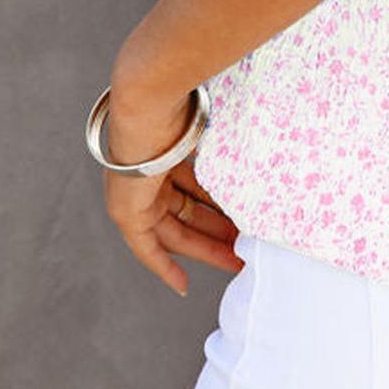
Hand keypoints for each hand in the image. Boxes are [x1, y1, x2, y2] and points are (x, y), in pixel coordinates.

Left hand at [100, 88, 246, 295]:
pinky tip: (182, 284)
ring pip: (175, 230)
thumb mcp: (211, 138)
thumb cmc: (184, 108)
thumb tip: (262, 169)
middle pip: (188, 213)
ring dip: (204, 247)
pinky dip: (164, 266)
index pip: (193, 187)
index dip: (214, 206)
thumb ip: (227, 157)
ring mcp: (135, 194)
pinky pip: (146, 247)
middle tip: (245, 247)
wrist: (152, 104)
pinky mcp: (126, 212)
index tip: (235, 223)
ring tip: (236, 260)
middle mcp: (149, 175)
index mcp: (168, 153)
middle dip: (218, 232)